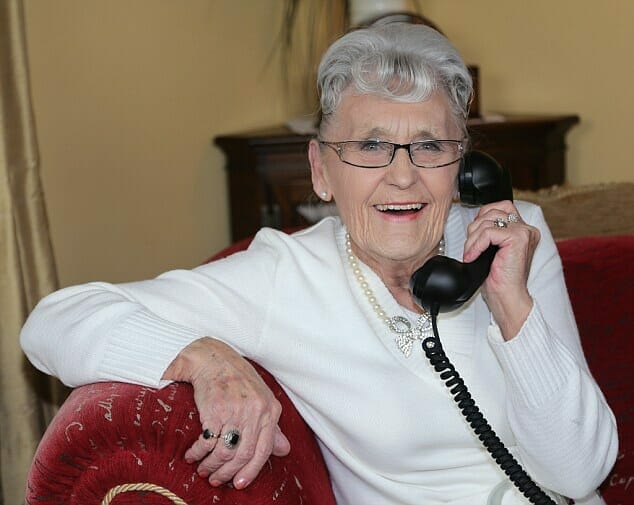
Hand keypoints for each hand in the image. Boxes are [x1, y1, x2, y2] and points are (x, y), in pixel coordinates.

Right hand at [163, 337, 290, 488]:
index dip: (252, 471)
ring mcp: (236, 410)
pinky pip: (208, 442)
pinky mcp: (215, 409)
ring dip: (211, 465)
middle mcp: (256, 410)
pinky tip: (192, 455)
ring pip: (225, 451)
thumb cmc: (236, 378)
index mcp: (271, 409)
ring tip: (203, 469)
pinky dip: (197, 453)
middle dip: (228, 472)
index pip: (265, 450)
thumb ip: (272, 426)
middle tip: (217, 480)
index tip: (240, 484)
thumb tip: (284, 450)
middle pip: (244, 454)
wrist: (212, 358)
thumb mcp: (261, 399)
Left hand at [462, 201, 540, 339]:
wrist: (507, 298)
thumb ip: (489, 232)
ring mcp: (524, 232)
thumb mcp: (491, 250)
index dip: (481, 218)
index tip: (474, 237)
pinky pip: (488, 232)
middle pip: (492, 211)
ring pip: (487, 222)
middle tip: (471, 248)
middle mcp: (526, 229)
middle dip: (474, 228)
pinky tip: (473, 256)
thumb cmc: (499, 280)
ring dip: (472, 239)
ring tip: (472, 254)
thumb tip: (473, 222)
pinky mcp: (518, 238)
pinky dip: (476, 244)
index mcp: (522, 230)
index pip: (499, 207)